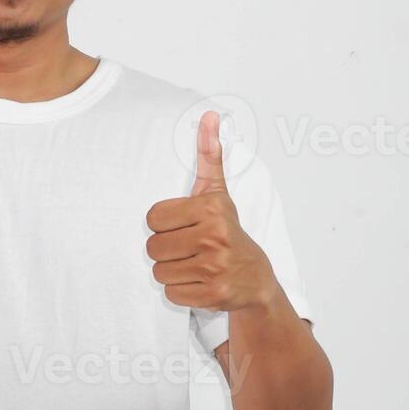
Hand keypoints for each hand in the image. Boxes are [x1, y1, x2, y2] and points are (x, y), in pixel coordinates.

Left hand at [145, 110, 272, 311]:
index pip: (152, 218)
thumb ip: (209, 156)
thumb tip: (209, 115)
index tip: (184, 227)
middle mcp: (215, 237)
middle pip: (152, 247)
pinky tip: (198, 282)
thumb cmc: (229, 232)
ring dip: (171, 271)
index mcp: (210, 209)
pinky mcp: (213, 294)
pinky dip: (180, 290)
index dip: (163, 225)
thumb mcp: (218, 193)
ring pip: (159, 271)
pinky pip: (170, 292)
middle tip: (188, 249)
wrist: (256, 280)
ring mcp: (215, 268)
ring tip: (194, 265)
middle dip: (166, 250)